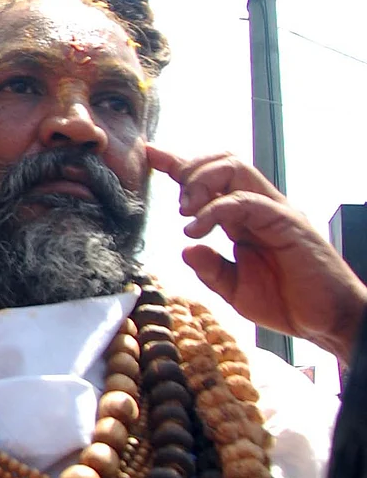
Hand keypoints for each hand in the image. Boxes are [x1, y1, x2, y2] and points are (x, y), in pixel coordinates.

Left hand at [149, 147, 366, 363]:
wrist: (327, 322)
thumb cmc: (288, 303)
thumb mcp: (235, 290)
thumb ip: (210, 269)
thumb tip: (186, 249)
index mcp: (244, 219)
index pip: (210, 180)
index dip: (179, 165)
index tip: (151, 155)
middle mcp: (259, 207)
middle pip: (222, 161)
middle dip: (190, 169)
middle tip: (176, 202)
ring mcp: (274, 211)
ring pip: (235, 168)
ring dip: (201, 182)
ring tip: (185, 211)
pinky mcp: (287, 222)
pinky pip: (246, 201)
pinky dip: (215, 210)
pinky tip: (196, 229)